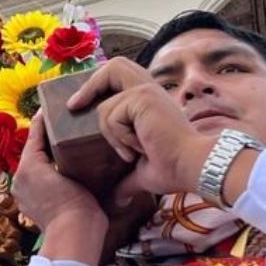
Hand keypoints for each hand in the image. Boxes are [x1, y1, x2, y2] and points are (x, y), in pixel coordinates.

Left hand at [12, 118, 105, 262]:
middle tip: (65, 122)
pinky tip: (65, 166)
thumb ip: (58, 148)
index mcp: (27, 166)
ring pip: (35, 164)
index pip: (35, 134)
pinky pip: (38, 180)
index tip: (53, 104)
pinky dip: (48, 171)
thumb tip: (57, 131)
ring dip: (47, 154)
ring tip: (67, 142)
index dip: (44, 118)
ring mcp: (24, 193)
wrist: (74, 236)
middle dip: (47, 137)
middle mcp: (20, 177)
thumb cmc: (75, 204)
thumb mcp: (68, 169)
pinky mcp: (31, 204)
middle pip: (34, 149)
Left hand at [66, 59, 209, 205]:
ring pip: (104, 106)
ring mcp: (146, 91)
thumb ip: (126, 179)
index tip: (77, 104)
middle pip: (114, 66)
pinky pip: (111, 116)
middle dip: (91, 84)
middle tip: (74, 106)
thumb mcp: (141, 172)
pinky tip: (139, 148)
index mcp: (148, 100)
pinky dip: (119, 137)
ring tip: (131, 151)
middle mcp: (148, 89)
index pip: (118, 76)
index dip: (97, 85)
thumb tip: (118, 199)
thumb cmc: (173, 168)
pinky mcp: (143, 98)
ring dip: (111, 133)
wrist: (190, 167)